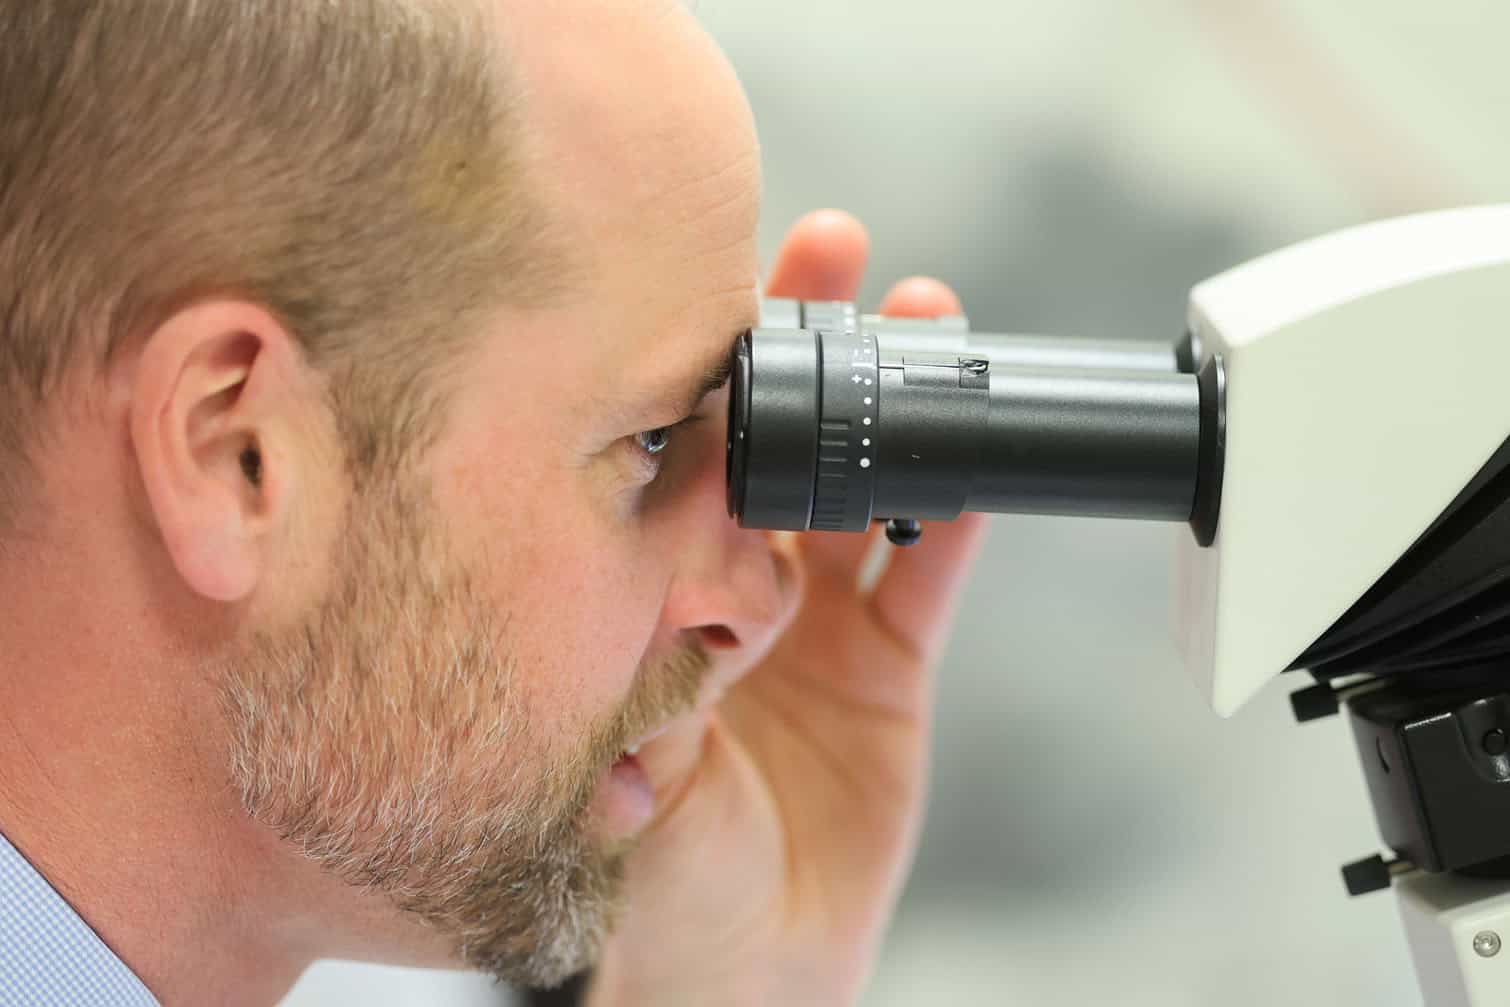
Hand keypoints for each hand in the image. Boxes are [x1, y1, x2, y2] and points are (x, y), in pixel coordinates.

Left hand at [589, 210, 988, 1005]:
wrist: (745, 976)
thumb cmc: (658, 892)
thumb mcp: (634, 780)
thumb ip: (658, 680)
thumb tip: (675, 588)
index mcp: (656, 603)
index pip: (682, 465)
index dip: (704, 377)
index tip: (719, 293)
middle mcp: (733, 595)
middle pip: (774, 445)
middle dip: (802, 346)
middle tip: (827, 249)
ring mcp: (814, 626)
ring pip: (857, 490)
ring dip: (893, 408)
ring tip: (924, 318)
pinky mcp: (886, 668)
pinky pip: (925, 579)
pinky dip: (952, 521)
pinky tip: (974, 462)